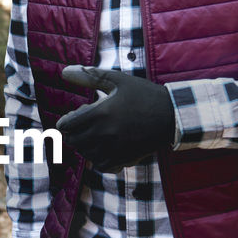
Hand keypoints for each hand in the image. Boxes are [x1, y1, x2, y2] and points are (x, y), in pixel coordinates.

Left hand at [57, 66, 174, 172]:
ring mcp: (114, 148)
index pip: (67, 125)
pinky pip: (100, 165)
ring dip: (84, 145)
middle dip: (73, 133)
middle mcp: (104, 133)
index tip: (73, 116)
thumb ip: (89, 76)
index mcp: (100, 113)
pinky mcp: (124, 159)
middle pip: (73, 141)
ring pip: (85, 154)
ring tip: (94, 135)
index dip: (65, 122)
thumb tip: (64, 71)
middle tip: (83, 125)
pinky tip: (105, 147)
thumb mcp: (117, 80)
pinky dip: (98, 158)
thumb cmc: (144, 94)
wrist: (173, 115)